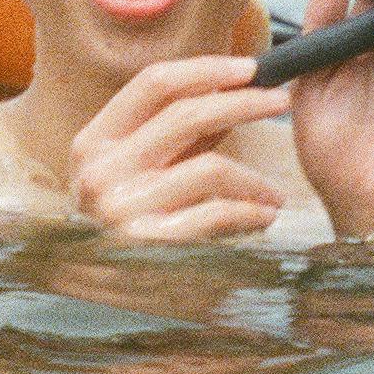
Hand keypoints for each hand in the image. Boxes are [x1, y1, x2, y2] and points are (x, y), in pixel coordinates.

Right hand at [66, 56, 292, 241]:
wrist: (94, 305)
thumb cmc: (122, 230)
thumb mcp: (133, 175)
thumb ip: (173, 136)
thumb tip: (229, 90)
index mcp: (93, 143)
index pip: (153, 83)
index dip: (206, 69)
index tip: (249, 67)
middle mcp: (101, 172)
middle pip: (186, 114)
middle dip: (244, 102)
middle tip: (280, 101)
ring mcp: (121, 210)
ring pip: (211, 168)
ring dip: (255, 180)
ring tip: (274, 195)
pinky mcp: (148, 247)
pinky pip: (217, 214)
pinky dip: (250, 213)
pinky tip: (264, 218)